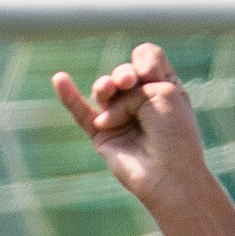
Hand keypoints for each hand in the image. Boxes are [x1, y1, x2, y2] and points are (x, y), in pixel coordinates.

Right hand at [52, 42, 212, 213]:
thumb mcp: (164, 93)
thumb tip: (107, 93)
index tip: (151, 74)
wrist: (169, 176)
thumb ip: (134, 80)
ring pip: (104, 90)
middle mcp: (143, 103)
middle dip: (125, 74)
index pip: (147, 59)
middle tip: (128, 82)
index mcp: (164, 90)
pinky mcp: (102, 135)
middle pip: (124, 73)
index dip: (145, 60)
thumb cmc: (175, 136)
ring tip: (108, 91)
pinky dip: (69, 96)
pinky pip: (81, 112)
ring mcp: (122, 118)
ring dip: (105, 87)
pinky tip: (59, 79)